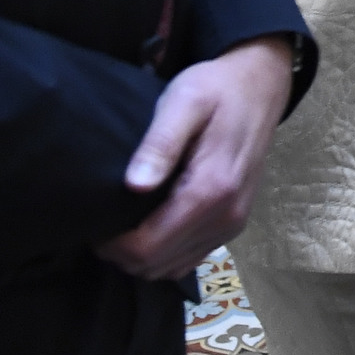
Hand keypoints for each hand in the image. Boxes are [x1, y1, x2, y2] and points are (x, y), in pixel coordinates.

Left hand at [97, 35, 292, 282]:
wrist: (260, 85)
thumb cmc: (216, 89)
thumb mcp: (184, 101)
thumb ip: (160, 144)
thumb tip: (134, 185)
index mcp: (211, 190)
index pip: (148, 246)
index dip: (112, 244)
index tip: (94, 222)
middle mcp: (226, 216)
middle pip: (156, 264)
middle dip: (121, 252)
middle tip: (103, 221)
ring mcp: (232, 224)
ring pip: (171, 268)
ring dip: (140, 256)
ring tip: (123, 224)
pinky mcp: (233, 224)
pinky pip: (188, 259)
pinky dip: (163, 254)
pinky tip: (150, 226)